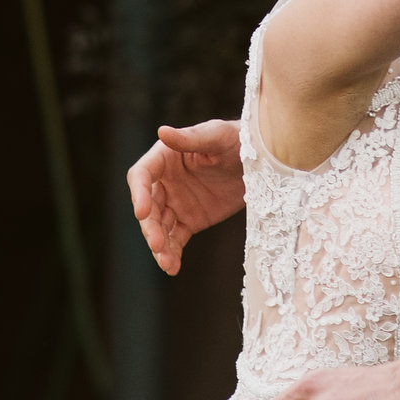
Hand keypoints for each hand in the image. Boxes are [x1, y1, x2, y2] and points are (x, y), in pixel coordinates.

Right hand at [128, 118, 245, 275]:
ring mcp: (176, 203)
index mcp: (164, 158)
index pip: (141, 176)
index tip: (141, 212)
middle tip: (158, 245)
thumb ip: (190, 138)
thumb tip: (161, 131)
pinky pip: (176, 239)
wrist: (262, 161)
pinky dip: (172, 253)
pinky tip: (172, 267)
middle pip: (147, 207)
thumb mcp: (216, 135)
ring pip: (159, 227)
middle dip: (150, 227)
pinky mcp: (190, 220)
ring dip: (160, 245)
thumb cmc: (237, 138)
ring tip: (166, 263)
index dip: (138, 194)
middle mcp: (165, 182)